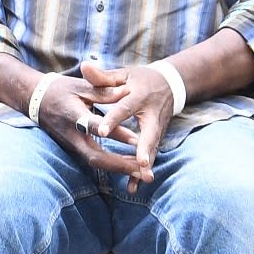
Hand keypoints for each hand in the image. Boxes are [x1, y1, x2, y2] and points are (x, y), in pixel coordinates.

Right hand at [26, 72, 148, 183]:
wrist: (35, 100)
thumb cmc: (59, 90)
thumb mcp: (80, 86)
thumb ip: (103, 91)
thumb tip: (125, 92)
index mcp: (74, 116)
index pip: (95, 127)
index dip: (115, 133)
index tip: (136, 140)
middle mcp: (73, 136)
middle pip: (97, 158)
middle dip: (121, 165)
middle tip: (144, 171)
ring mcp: (73, 145)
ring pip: (98, 162)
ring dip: (120, 168)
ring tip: (143, 173)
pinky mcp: (75, 148)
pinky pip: (96, 160)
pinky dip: (113, 164)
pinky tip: (130, 166)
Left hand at [80, 61, 177, 191]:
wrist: (169, 84)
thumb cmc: (140, 79)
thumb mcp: (123, 74)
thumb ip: (103, 76)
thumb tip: (84, 66)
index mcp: (140, 96)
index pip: (125, 108)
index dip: (113, 119)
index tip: (102, 131)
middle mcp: (152, 115)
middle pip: (149, 133)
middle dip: (145, 149)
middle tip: (141, 163)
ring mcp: (157, 129)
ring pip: (152, 149)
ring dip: (146, 166)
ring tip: (141, 181)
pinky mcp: (156, 138)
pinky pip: (149, 156)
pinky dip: (141, 171)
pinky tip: (134, 187)